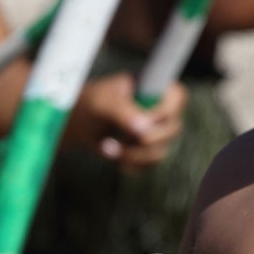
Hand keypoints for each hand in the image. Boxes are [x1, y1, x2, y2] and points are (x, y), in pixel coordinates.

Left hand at [66, 73, 185, 171]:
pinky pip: (147, 166)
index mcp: (154, 88)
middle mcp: (159, 109)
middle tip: (123, 138)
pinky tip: (112, 154)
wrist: (76, 122)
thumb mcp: (104, 103)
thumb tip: (143, 128)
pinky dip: (128, 164)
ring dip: (132, 155)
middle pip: (173, 129)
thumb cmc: (90, 103)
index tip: (143, 117)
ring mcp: (154, 131)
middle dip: (145, 139)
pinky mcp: (145, 150)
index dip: (165, 111)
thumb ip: (124, 112)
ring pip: (159, 152)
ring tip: (107, 147)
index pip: (177, 96)